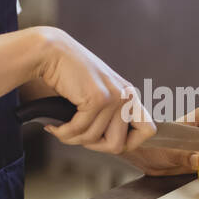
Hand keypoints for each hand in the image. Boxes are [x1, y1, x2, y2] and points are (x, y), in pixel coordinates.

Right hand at [32, 27, 155, 154]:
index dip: (128, 143)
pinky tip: (54, 125)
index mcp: (129, 94)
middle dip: (93, 146)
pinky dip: (63, 132)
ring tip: (60, 128)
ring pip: (94, 139)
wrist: (51, 52)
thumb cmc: (69, 74)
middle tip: (76, 135)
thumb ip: (109, 115)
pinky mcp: (97, 98)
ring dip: (72, 138)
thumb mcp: (97, 94)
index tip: (104, 141)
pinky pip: (79, 130)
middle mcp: (126, 95)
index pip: (147, 130)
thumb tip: (113, 146)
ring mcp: (114, 97)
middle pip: (118, 145)